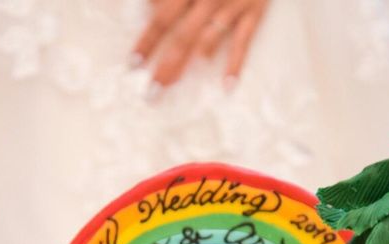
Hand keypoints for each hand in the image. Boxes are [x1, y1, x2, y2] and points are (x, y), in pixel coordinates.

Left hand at [131, 0, 268, 92]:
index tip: (134, 63)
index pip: (163, 17)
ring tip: (171, 85)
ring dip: (189, 64)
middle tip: (152, 90)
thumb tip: (151, 8)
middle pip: (182, 36)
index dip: (147, 41)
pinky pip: (244, 40)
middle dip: (166, 64)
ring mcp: (232, 4)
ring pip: (207, 41)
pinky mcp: (254, 10)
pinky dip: (236, 63)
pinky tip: (228, 85)